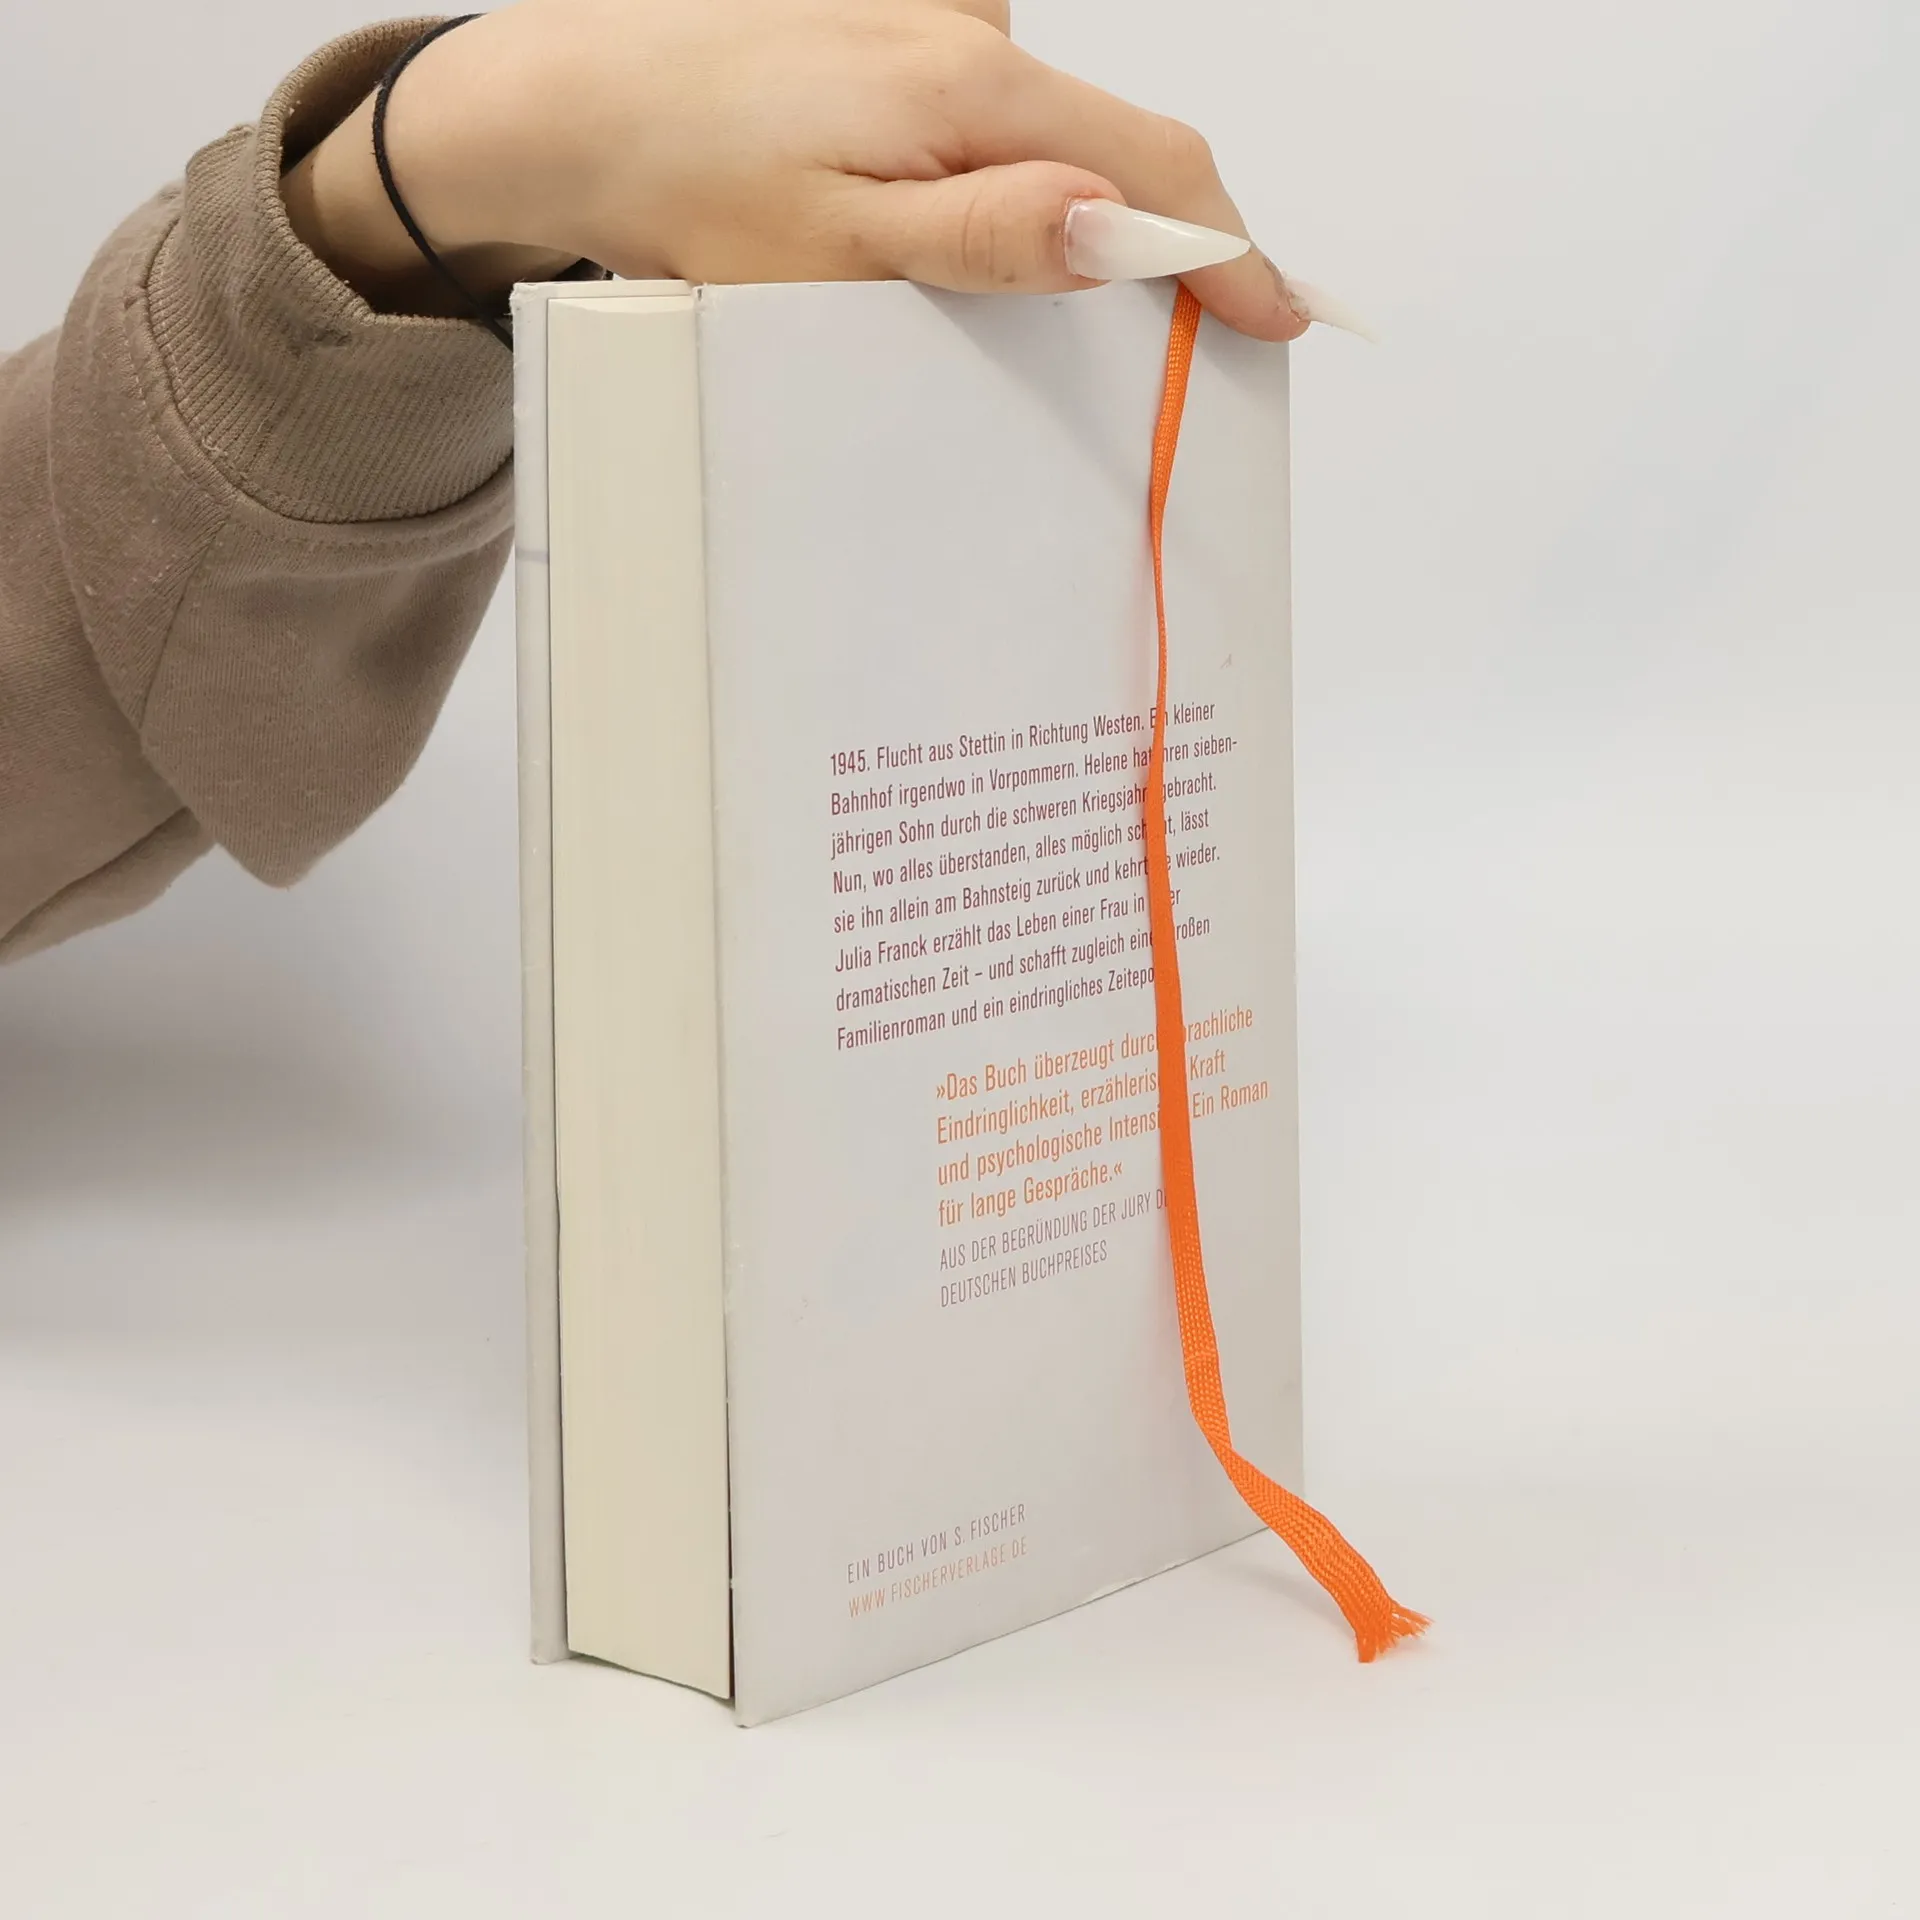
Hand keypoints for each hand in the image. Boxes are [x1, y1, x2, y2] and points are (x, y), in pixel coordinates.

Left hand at [283, 0, 1309, 341]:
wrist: (584, 109)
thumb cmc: (693, 185)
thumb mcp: (839, 243)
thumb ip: (983, 233)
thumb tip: (1112, 228)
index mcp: (975, 93)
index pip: (1155, 172)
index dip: (1231, 252)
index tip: (1281, 318)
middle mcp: (974, 48)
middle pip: (1134, 152)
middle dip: (1192, 245)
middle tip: (1220, 338)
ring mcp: (944, 49)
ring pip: (1079, 144)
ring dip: (1118, 225)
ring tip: (1136, 319)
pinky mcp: (912, 66)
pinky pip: (1021, 135)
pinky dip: (1052, 196)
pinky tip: (1030, 253)